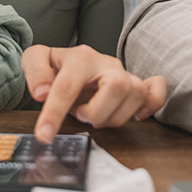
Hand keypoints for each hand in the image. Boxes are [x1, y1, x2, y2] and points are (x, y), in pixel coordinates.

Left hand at [22, 44, 167, 142]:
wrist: (71, 61)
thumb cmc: (56, 64)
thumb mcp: (35, 59)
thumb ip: (35, 72)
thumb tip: (42, 93)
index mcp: (80, 57)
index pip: (67, 86)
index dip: (54, 113)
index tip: (44, 135)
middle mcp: (106, 64)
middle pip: (118, 86)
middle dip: (97, 111)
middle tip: (81, 116)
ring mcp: (125, 73)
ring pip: (136, 94)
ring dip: (115, 116)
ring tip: (98, 116)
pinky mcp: (137, 84)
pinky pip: (156, 90)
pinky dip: (151, 105)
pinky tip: (136, 115)